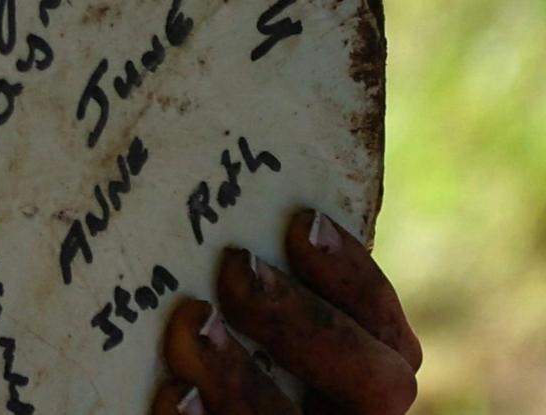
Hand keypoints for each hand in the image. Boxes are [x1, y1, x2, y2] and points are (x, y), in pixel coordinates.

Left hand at [153, 207, 421, 413]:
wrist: (161, 382)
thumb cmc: (194, 331)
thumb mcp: (239, 293)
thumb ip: (254, 262)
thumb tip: (228, 156)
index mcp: (358, 370)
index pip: (384, 328)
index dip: (353, 277)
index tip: (302, 223)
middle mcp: (344, 414)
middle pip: (374, 386)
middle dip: (307, 323)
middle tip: (238, 269)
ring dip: (244, 377)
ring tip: (190, 325)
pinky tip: (172, 392)